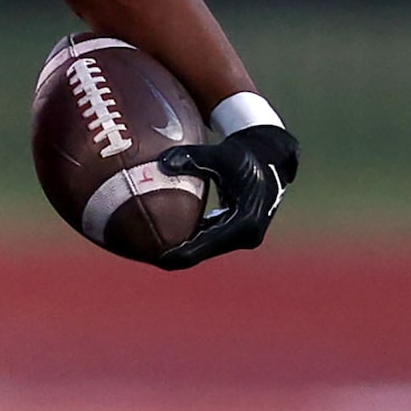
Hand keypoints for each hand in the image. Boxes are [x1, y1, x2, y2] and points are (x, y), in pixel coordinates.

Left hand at [156, 124, 299, 268]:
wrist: (271, 158)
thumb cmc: (244, 154)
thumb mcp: (220, 154)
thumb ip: (192, 157)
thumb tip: (162, 162)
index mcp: (244, 223)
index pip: (202, 248)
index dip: (175, 255)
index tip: (150, 256)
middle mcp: (245, 236)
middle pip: (200, 254)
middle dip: (171, 256)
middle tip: (139, 254)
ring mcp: (242, 237)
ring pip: (203, 250)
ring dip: (178, 250)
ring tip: (144, 249)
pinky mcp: (237, 233)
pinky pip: (207, 242)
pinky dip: (187, 240)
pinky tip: (160, 236)